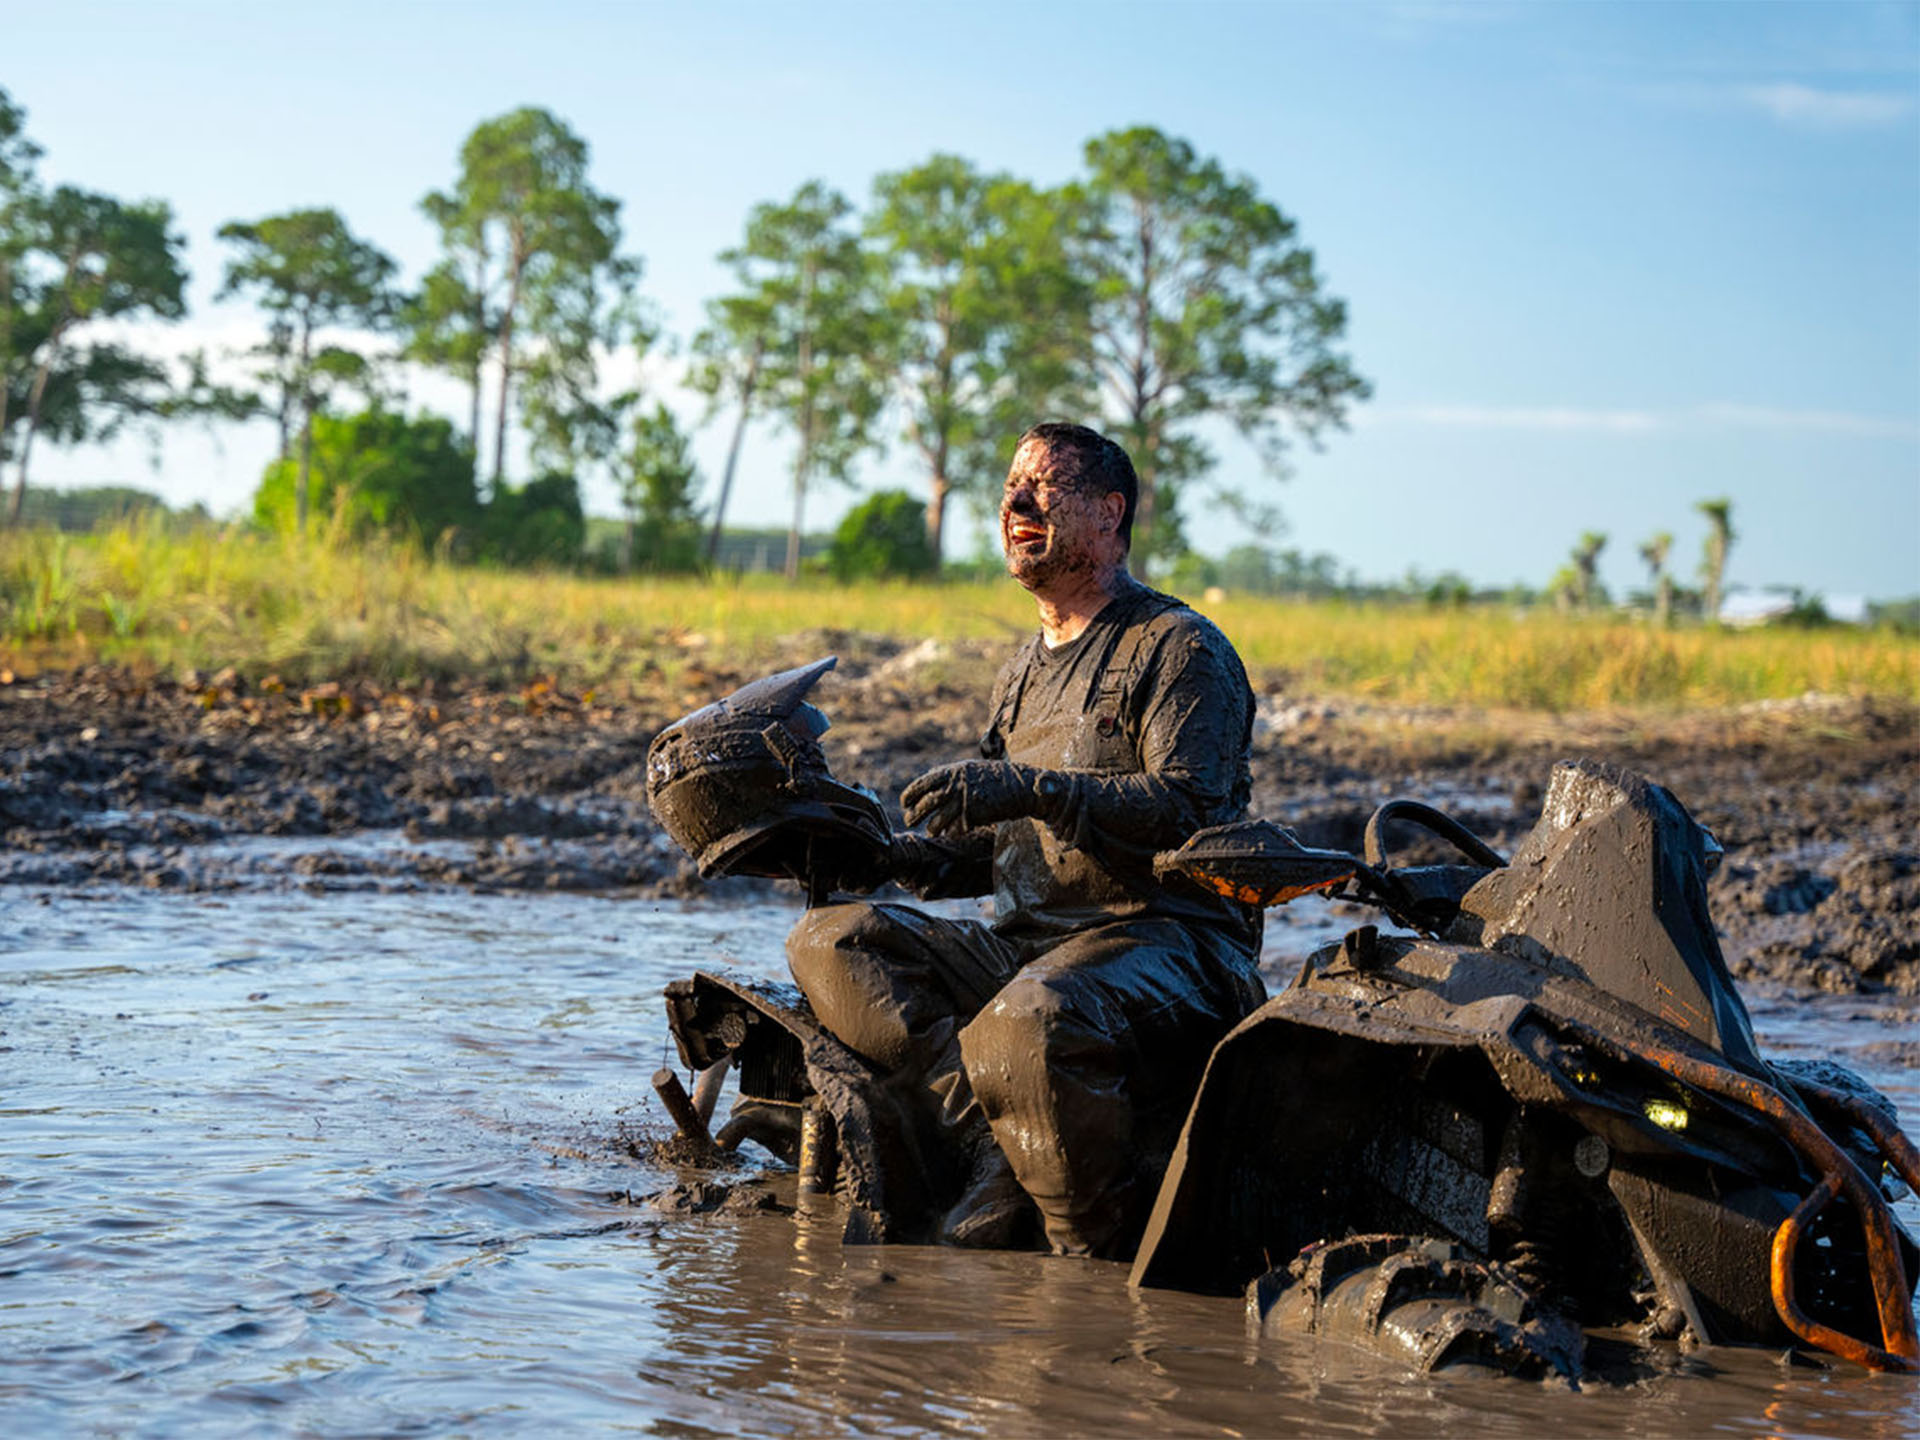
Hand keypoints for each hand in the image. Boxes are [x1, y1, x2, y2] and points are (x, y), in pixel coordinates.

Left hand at [900, 761, 1064, 836]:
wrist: (1024, 786)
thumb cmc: (999, 779)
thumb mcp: (973, 771)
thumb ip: (953, 778)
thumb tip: (935, 789)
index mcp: (952, 772)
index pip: (921, 784)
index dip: (910, 796)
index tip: (905, 804)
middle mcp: (954, 786)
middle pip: (924, 804)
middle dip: (914, 815)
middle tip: (910, 821)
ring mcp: (963, 802)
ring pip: (936, 822)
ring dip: (932, 829)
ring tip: (931, 831)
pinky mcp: (973, 817)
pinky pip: (954, 831)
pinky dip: (951, 834)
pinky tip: (954, 833)